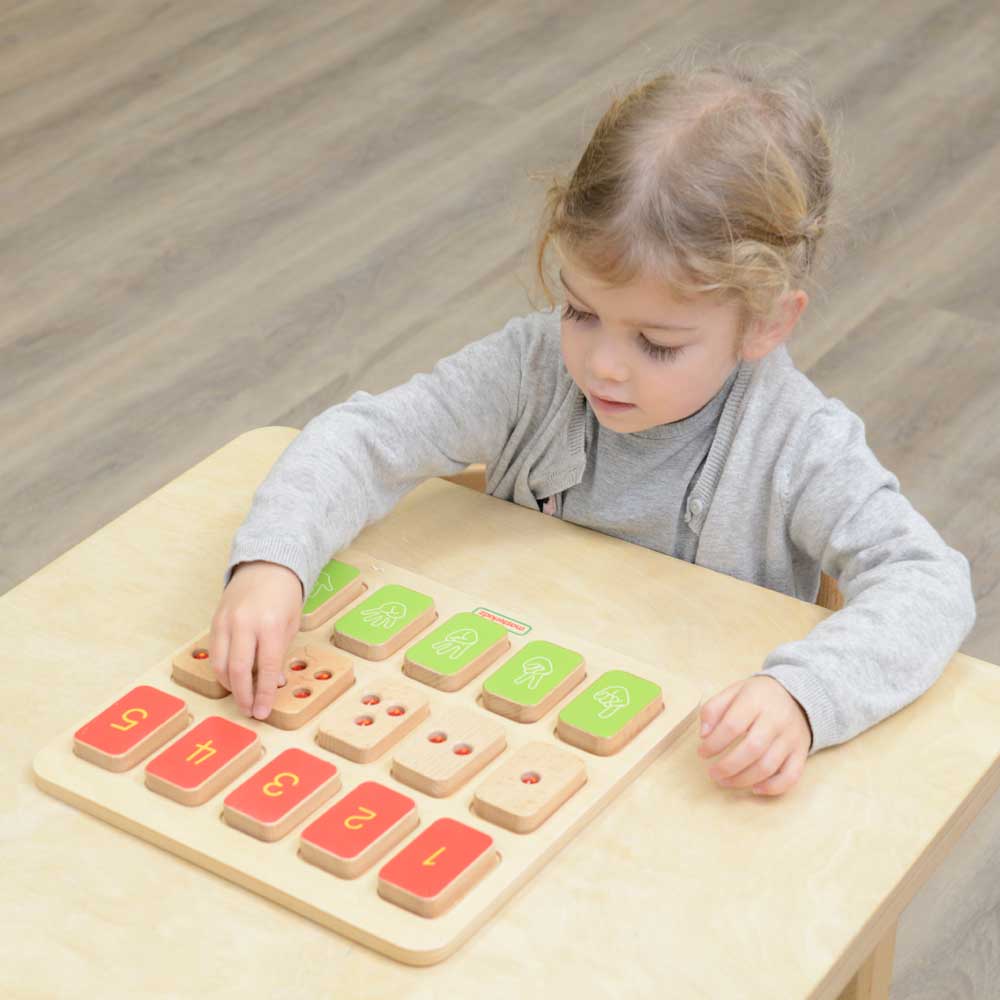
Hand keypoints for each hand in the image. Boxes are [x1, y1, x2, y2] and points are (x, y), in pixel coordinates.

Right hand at [209, 561, 303, 719]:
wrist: (266, 565)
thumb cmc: (284, 596)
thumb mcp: (291, 625)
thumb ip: (279, 654)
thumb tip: (274, 684)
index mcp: (270, 624)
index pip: (266, 668)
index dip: (264, 694)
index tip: (262, 711)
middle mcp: (245, 623)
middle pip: (238, 670)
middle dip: (243, 695)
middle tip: (248, 711)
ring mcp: (226, 621)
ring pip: (220, 664)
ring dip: (229, 685)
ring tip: (241, 695)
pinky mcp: (215, 620)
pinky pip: (214, 652)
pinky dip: (221, 669)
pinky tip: (232, 677)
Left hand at [697, 675, 812, 796]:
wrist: (797, 696)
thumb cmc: (758, 697)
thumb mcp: (733, 692)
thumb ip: (714, 709)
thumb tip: (704, 734)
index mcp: (756, 700)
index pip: (732, 725)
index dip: (714, 743)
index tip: (702, 752)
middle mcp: (776, 720)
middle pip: (752, 749)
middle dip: (728, 766)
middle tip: (712, 773)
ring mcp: (791, 738)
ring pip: (768, 766)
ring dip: (743, 779)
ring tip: (725, 781)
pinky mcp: (801, 753)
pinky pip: (791, 776)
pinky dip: (772, 787)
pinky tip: (755, 789)